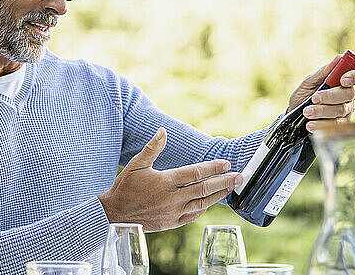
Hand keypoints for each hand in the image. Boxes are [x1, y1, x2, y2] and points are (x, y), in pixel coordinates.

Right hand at [98, 128, 242, 231]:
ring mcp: (173, 212)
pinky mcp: (172, 223)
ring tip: (232, 188)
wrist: (115, 214)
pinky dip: (205, 208)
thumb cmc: (125, 187)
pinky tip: (212, 202)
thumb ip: (152, 147)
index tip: (226, 163)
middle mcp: (172, 198)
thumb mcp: (136, 164)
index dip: (213, 167)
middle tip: (239, 176)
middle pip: (204, 189)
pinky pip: (193, 216)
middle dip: (224, 181)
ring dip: (219, 195)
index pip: (195, 173)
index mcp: (165, 181)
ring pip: (202, 203)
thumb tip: (163, 130)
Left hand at [288, 54, 354, 131]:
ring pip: (341, 110)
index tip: (343, 79)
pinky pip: (336, 126)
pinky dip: (321, 125)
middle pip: (349, 93)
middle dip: (330, 95)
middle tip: (314, 98)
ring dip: (322, 110)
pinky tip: (310, 124)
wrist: (293, 115)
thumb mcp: (309, 82)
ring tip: (307, 112)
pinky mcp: (341, 126)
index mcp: (343, 81)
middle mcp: (348, 96)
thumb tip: (339, 58)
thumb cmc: (303, 95)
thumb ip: (324, 72)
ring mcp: (346, 111)